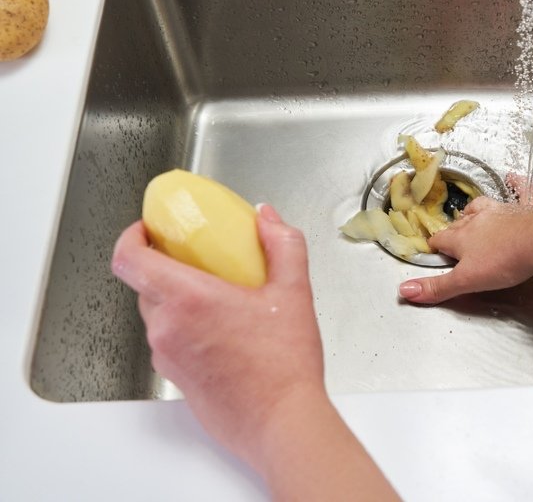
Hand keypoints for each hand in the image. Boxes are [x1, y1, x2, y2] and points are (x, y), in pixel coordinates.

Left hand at [111, 204, 322, 469]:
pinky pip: (170, 343)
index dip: (130, 238)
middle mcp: (167, 329)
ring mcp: (168, 357)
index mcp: (188, 299)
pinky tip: (225, 334)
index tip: (147, 231)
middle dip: (166, 268)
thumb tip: (268, 219)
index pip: (129, 259)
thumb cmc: (284, 367)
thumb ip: (282, 245)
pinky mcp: (176, 380)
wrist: (282, 423)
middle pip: (144, 285)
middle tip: (198, 261)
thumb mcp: (294, 292)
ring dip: (179, 302)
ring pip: (158, 316)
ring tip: (220, 300)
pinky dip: (187, 330)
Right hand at [398, 175, 532, 303]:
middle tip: (453, 242)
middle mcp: (476, 220)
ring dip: (474, 213)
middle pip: (458, 225)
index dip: (435, 247)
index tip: (434, 251)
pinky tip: (514, 177)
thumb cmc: (503, 261)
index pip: (440, 240)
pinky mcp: (521, 208)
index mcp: (460, 238)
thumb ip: (438, 287)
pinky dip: (515, 184)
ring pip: (480, 208)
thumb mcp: (467, 281)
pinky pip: (518, 190)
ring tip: (472, 218)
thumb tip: (404, 290)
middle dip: (453, 232)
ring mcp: (499, 211)